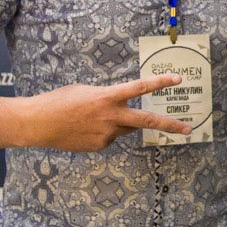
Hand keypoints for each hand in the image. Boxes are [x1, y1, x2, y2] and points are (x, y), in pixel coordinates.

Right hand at [23, 75, 191, 151]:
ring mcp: (106, 134)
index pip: (140, 88)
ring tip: (92, 118)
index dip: (160, 82)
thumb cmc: (60, 101)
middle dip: (170, 125)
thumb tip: (121, 108)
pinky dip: (102, 132)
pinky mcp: (100, 146)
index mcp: (107, 97)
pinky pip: (110, 138)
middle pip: (147, 121)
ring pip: (125, 129)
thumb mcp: (87, 91)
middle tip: (188, 129)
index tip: (178, 79)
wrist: (38, 123)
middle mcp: (111, 116)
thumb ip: (108, 98)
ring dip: (119, 123)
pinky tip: (84, 129)